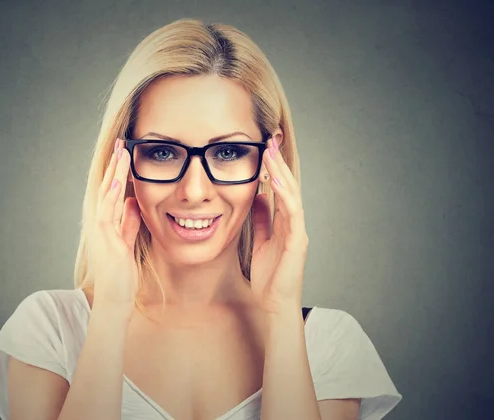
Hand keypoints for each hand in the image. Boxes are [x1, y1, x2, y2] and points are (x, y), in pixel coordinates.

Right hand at [87, 139, 141, 314]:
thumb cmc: (121, 274)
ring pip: (105, 194)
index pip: (112, 192)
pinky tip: (117, 179)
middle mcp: (100, 223)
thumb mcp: (127, 242)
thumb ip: (128, 223)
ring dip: (113, 172)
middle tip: (121, 143)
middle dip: (114, 165)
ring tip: (121, 151)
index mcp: (107, 224)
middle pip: (107, 187)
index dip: (118, 172)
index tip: (125, 154)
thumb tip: (132, 203)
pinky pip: (107, 211)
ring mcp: (100, 230)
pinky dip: (111, 194)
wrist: (114, 298)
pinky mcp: (103, 238)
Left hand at [250, 137, 308, 313]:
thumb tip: (258, 200)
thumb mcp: (261, 243)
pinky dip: (286, 197)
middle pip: (288, 187)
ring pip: (292, 196)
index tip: (264, 149)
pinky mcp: (298, 243)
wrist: (275, 305)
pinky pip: (293, 215)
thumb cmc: (270, 278)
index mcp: (285, 224)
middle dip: (278, 164)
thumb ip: (262, 222)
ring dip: (282, 174)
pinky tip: (278, 182)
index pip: (280, 190)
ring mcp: (298, 232)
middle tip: (270, 141)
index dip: (273, 170)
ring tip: (272, 154)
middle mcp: (294, 225)